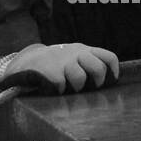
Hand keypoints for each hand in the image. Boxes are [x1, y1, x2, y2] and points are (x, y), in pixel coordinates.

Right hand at [0, 43, 119, 93]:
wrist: (27, 61)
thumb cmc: (56, 64)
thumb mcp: (73, 57)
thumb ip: (88, 63)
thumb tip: (109, 82)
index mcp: (84, 50)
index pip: (108, 57)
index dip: (113, 71)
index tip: (109, 81)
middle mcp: (76, 54)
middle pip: (98, 69)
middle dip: (96, 82)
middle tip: (88, 87)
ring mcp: (63, 62)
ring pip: (80, 78)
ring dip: (75, 87)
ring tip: (67, 87)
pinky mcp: (50, 71)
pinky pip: (61, 85)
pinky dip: (58, 90)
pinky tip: (53, 87)